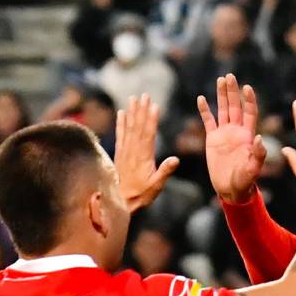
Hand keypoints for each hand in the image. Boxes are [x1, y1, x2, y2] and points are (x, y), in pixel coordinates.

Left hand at [115, 94, 179, 212]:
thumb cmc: (141, 194)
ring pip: (129, 127)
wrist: (120, 201)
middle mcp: (133, 151)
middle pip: (138, 126)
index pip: (148, 134)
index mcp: (143, 156)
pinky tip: (121, 113)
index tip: (154, 105)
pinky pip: (120, 135)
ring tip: (133, 98)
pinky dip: (120, 123)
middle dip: (142, 110)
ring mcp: (125, 151)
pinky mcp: (119, 154)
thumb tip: (175, 159)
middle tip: (144, 95)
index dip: (151, 119)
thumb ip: (165, 171)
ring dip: (132, 112)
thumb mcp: (157, 185)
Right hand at [198, 75, 266, 202]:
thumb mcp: (253, 169)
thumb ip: (258, 155)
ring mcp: (224, 134)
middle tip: (230, 76)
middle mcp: (237, 131)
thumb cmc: (245, 181)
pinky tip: (202, 99)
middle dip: (233, 91)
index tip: (246, 87)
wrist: (230, 189)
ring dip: (222, 95)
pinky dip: (205, 110)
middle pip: (236, 106)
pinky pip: (208, 121)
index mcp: (248, 135)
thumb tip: (259, 139)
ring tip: (220, 80)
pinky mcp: (212, 139)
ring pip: (223, 110)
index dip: (249, 100)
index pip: (250, 113)